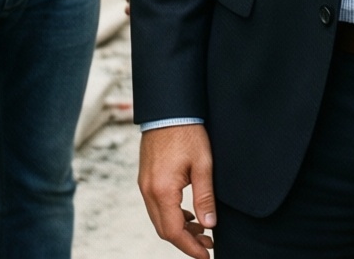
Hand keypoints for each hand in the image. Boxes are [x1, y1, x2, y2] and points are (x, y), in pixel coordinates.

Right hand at [139, 123, 216, 256]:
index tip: (206, 255)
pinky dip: (172, 216)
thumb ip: (205, 197)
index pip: (174, 231)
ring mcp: (144, 185)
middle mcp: (148, 191)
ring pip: (159, 219)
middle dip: (186, 241)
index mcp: (162, 190)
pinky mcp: (146, 178)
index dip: (190, 247)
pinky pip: (156, 206)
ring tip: (202, 231)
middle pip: (164, 229)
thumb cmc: (187, 132)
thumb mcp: (202, 164)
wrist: (168, 108)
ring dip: (179, 229)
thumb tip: (209, 224)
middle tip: (208, 244)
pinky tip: (188, 214)